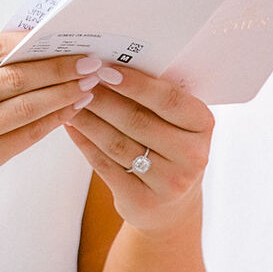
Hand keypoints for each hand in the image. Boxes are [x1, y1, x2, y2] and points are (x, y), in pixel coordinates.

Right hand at [0, 35, 105, 212]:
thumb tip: (34, 44)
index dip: (32, 41)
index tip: (64, 37)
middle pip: (14, 78)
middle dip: (58, 68)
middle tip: (90, 61)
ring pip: (24, 108)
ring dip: (62, 94)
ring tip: (88, 84)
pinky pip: (25, 136)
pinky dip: (52, 120)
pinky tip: (71, 109)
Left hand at [69, 64, 213, 231]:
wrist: (171, 206)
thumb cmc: (168, 148)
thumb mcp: (176, 123)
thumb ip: (154, 98)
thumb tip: (109, 65)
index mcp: (202, 125)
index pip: (167, 99)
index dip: (135, 84)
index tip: (105, 69)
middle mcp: (192, 155)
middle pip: (137, 120)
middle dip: (102, 98)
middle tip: (78, 81)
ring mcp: (169, 182)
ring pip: (117, 143)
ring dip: (88, 119)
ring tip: (69, 101)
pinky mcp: (142, 201)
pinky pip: (104, 166)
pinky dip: (84, 143)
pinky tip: (71, 126)